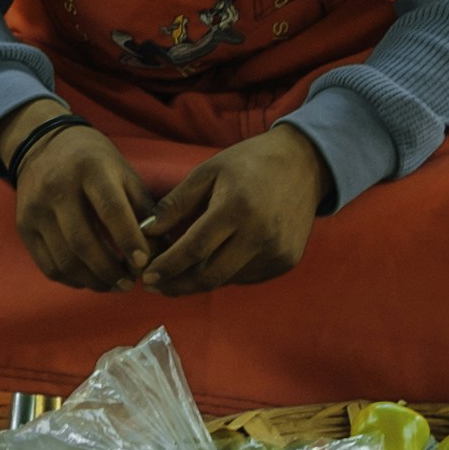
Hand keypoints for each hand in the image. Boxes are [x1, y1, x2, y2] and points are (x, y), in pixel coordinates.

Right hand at [9, 117, 152, 292]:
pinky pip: (49, 265)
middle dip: (110, 270)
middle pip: (83, 242)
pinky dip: (72, 279)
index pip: (111, 210)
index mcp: (90, 168)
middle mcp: (58, 187)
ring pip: (65, 259)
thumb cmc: (95, 163)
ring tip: (113, 285)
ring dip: (93, 280)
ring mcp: (36, 208)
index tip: (143, 263)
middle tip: (129, 283)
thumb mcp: (123, 173)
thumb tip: (160, 252)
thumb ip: (144, 210)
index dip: (129, 240)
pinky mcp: (24, 226)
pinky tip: (89, 279)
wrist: (44, 144)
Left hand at [135, 123, 329, 293]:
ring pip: (227, 279)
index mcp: (237, 207)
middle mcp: (260, 234)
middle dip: (178, 285)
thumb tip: (145, 232)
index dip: (168, 267)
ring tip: (179, 274)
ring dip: (199, 280)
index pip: (194, 249)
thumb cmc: (249, 163)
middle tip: (156, 286)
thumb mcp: (208, 172)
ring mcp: (277, 251)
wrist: (304, 164)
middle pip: (210, 275)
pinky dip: (225, 274)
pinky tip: (213, 262)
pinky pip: (246, 277)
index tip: (146, 277)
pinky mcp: (287, 261)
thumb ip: (175, 204)